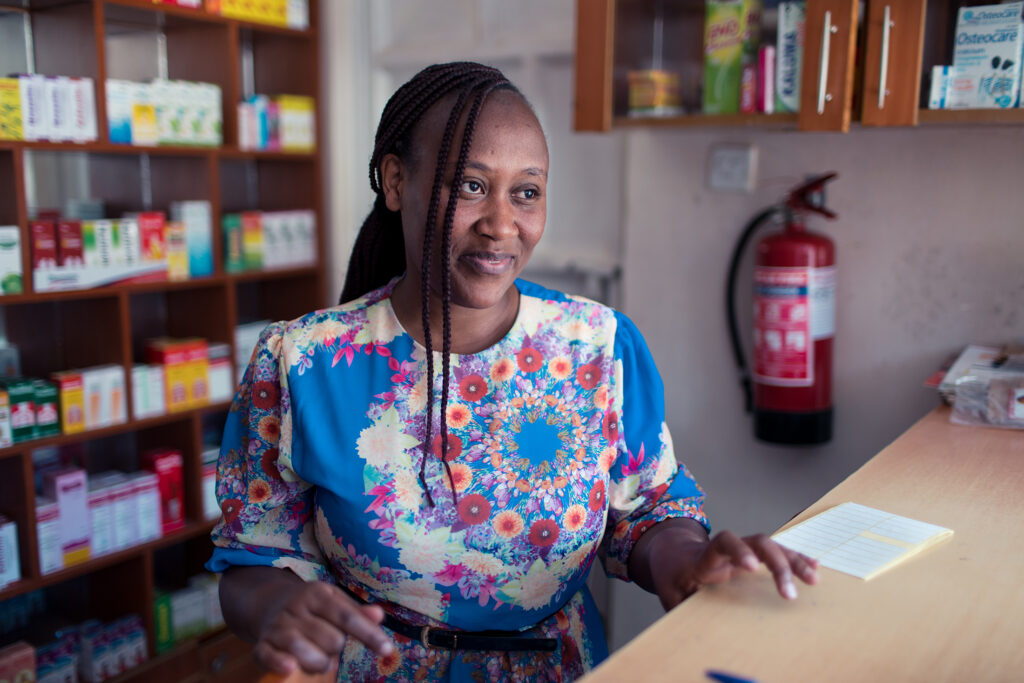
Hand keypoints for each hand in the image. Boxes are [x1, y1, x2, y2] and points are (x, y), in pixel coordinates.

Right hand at [255, 580, 394, 674]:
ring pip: (303, 650)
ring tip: (321, 660)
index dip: (369, 634)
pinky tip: (290, 667)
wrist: (270, 603)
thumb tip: (379, 615)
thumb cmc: (312, 607)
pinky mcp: (262, 644)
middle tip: (332, 645)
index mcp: (317, 594)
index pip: (347, 616)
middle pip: (330, 639)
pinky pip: (269, 655)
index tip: (388, 650)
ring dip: (319, 663)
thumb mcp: (335, 602)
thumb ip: (357, 612)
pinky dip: (279, 662)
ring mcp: (278, 626)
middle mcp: (296, 608)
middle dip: (337, 648)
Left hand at [648, 528, 818, 609]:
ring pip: (772, 547)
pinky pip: (777, 553)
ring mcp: (743, 550)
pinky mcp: (752, 555)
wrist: (675, 554)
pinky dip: (795, 559)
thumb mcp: (670, 592)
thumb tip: (690, 626)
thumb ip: (680, 606)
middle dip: (777, 564)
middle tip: (790, 592)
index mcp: (706, 556)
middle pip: (758, 542)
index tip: (752, 568)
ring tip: (814, 579)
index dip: (738, 550)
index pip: (723, 542)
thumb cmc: (673, 576)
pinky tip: (813, 567)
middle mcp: (728, 549)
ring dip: (794, 561)